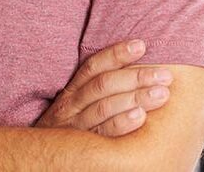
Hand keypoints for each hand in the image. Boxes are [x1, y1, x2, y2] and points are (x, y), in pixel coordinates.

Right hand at [35, 40, 172, 136]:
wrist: (38, 161)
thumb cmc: (65, 132)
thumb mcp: (73, 108)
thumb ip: (94, 92)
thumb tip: (129, 71)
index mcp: (71, 92)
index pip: (94, 66)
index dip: (117, 54)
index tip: (141, 45)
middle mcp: (71, 105)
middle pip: (103, 84)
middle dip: (136, 76)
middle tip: (165, 74)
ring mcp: (75, 126)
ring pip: (105, 105)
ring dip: (136, 97)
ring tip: (162, 93)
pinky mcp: (80, 147)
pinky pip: (102, 133)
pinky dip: (121, 123)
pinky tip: (140, 117)